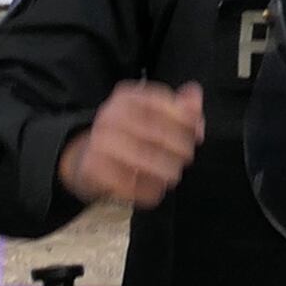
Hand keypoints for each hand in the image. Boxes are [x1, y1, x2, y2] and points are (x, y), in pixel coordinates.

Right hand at [55, 82, 204, 211]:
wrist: (86, 157)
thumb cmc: (129, 134)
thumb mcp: (152, 114)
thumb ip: (179, 106)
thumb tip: (195, 96)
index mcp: (126, 97)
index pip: (161, 103)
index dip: (185, 119)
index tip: (198, 133)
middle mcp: (110, 115)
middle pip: (157, 132)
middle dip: (180, 147)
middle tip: (186, 158)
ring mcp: (100, 142)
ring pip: (146, 159)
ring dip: (167, 170)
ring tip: (173, 174)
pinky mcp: (95, 169)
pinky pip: (131, 185)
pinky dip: (149, 190)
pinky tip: (156, 188)